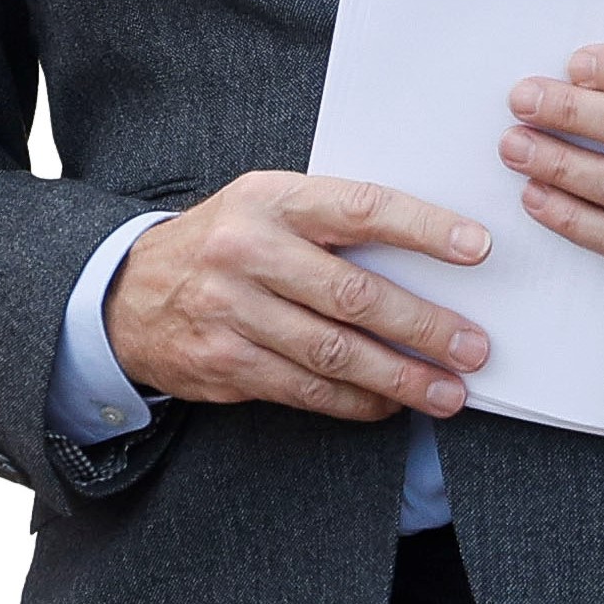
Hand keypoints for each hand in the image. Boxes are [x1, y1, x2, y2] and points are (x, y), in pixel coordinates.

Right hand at [105, 174, 493, 418]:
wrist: (126, 293)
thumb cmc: (223, 243)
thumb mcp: (266, 206)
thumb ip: (331, 222)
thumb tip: (430, 254)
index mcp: (270, 200)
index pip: (360, 208)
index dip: (423, 230)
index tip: (477, 248)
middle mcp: (248, 253)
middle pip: (353, 295)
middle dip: (423, 326)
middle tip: (473, 347)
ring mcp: (232, 312)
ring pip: (333, 353)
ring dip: (400, 378)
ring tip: (448, 391)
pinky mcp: (225, 364)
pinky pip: (305, 389)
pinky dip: (356, 401)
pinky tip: (390, 404)